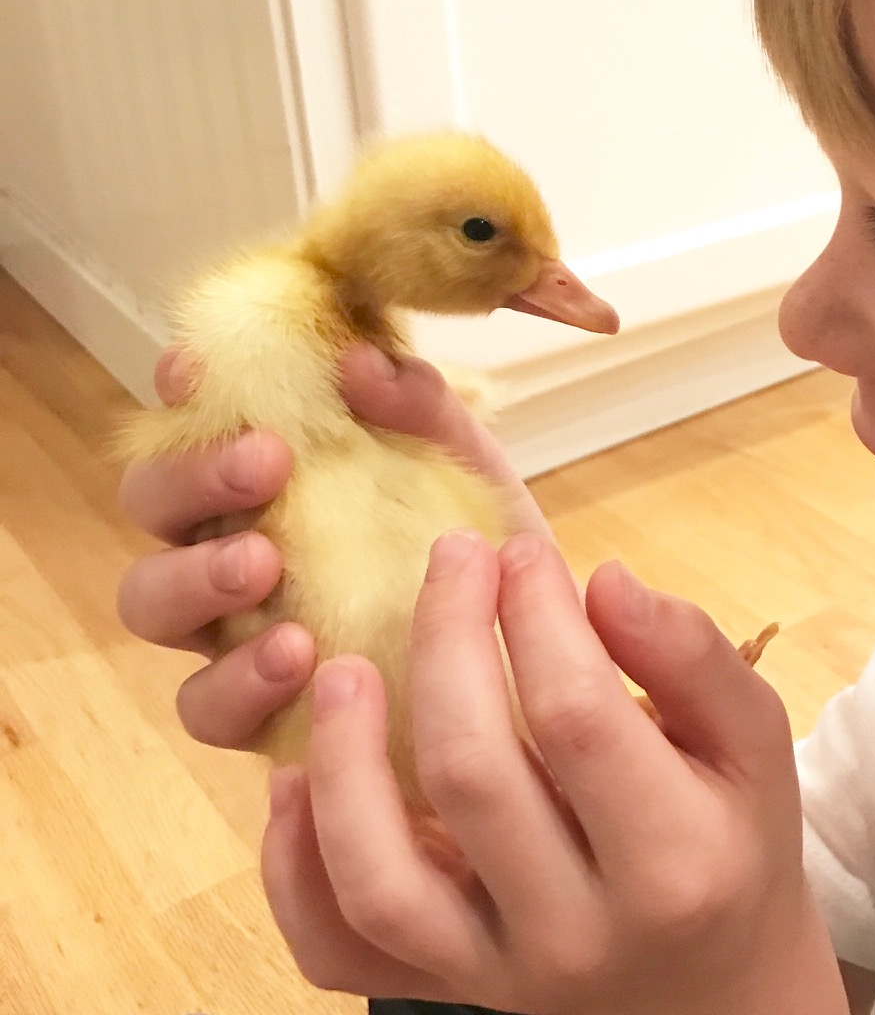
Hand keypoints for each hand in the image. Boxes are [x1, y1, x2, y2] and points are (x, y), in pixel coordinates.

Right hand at [116, 342, 549, 748]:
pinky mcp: (257, 707)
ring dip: (194, 576)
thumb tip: (360, 358)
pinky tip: (297, 655)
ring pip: (151, 599)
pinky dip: (237, 681)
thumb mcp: (468, 466)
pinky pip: (206, 704)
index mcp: (271, 468)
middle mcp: (232, 537)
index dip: (185, 388)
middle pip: (155, 499)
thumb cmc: (480, 545)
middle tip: (266, 461)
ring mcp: (233, 625)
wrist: (533, 658)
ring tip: (264, 565)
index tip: (198, 369)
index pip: (200, 414)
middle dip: (191, 474)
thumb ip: (420, 406)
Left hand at [261, 531, 847, 1014]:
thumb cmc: (734, 840)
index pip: (576, 716)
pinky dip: (294, 868)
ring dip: (343, 761)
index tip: (524, 552)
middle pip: (472, 775)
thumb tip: (604, 579)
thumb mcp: (755, 741)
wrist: (717, 990)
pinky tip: (290, 781)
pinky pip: (339, 947)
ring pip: (380, 880)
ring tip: (340, 665)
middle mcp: (577, 932)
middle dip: (447, 641)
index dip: (538, 616)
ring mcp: (496, 975)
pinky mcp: (440, 990)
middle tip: (452, 557)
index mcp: (674, 859)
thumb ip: (692, 655)